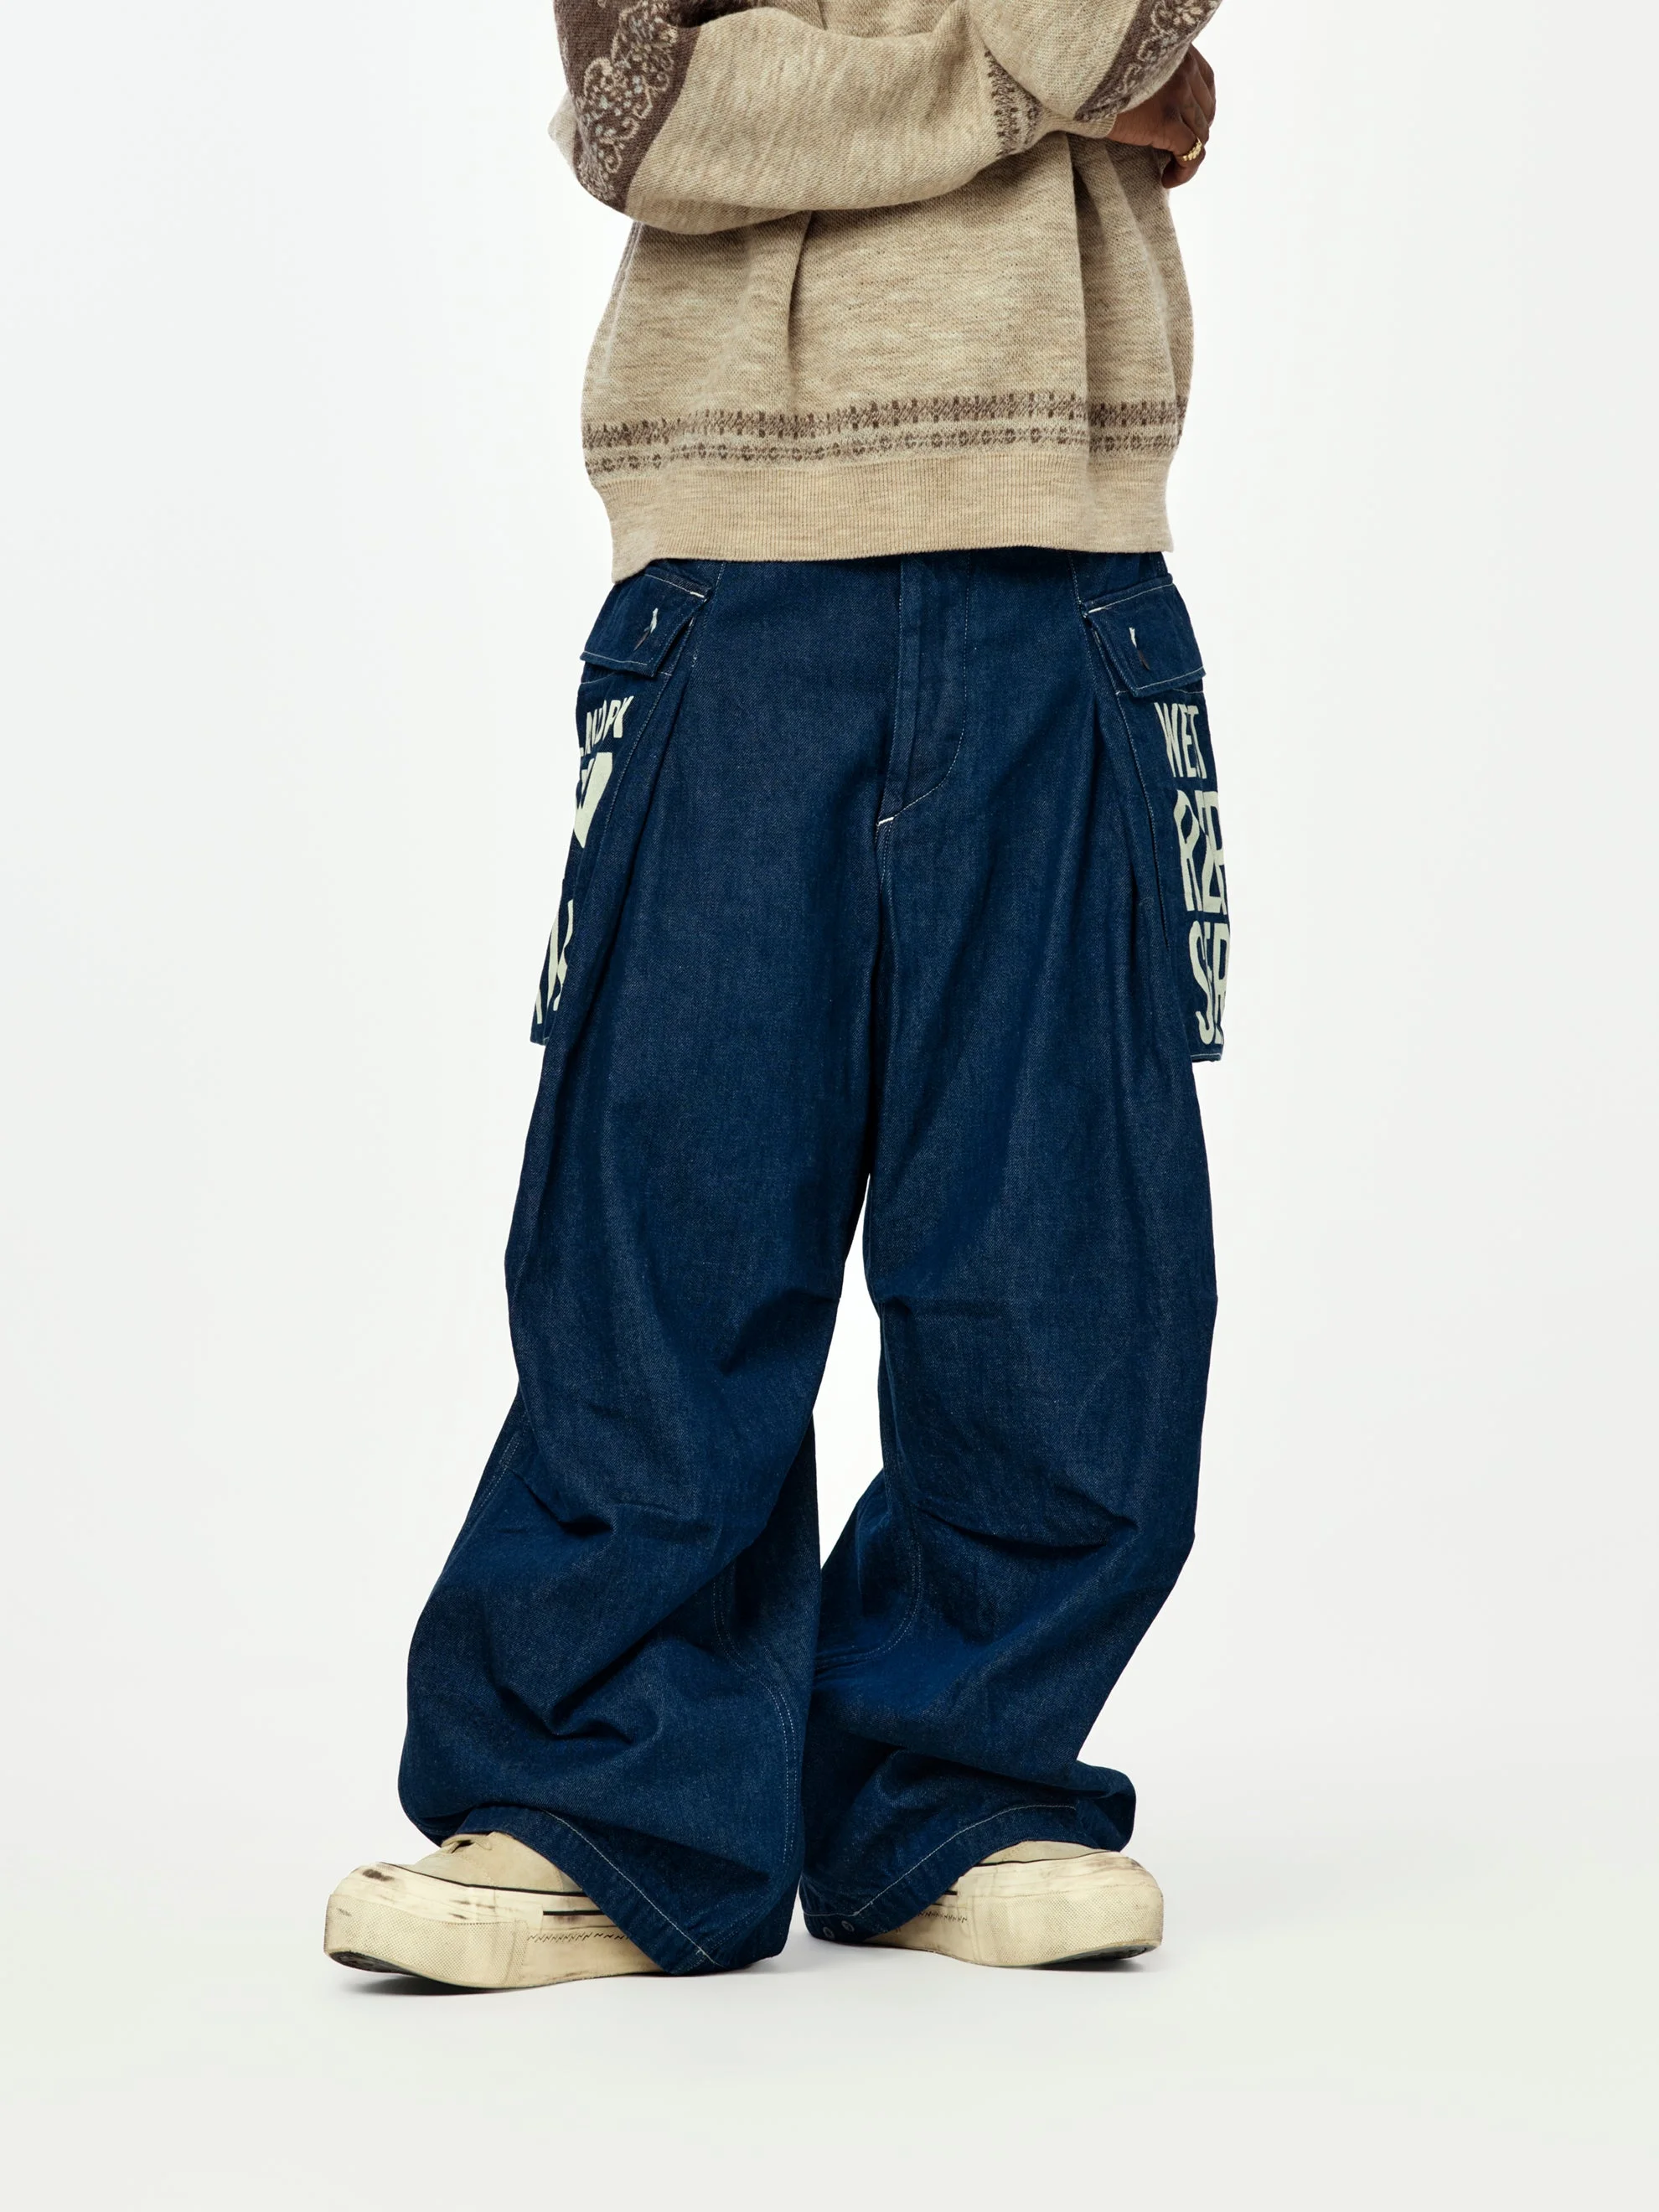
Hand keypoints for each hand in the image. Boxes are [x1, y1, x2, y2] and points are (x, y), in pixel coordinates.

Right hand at [1105, 48, 1215, 187]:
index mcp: (1176, 49)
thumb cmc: (1094, 69)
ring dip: (1189, 156)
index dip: (1200, 106)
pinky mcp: (1167, 122)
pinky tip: (1168, 180)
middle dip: (1195, 134)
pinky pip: (1190, 153)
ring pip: (1200, 134)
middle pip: (1205, 110)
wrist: (1079, 74)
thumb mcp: (1131, 57)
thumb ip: (1150, 69)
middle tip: (1177, 152)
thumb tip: (1149, 98)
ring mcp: (1178, 95)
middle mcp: (1184, 69)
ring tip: (1170, 171)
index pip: (1205, 80)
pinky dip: (1185, 171)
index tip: (1187, 123)